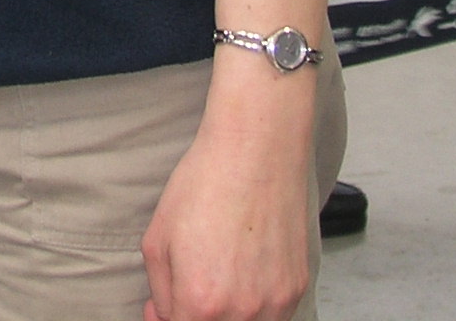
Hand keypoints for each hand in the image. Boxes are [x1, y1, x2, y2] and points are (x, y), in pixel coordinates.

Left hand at [141, 105, 315, 320]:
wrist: (257, 151)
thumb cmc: (204, 186)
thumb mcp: (157, 238)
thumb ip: (159, 292)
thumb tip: (162, 317)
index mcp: (200, 302)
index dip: (164, 319)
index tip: (161, 306)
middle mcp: (243, 312)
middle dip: (195, 314)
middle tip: (189, 285)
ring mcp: (275, 303)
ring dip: (227, 313)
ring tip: (219, 272)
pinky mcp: (298, 287)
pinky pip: (273, 314)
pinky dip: (255, 304)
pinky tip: (244, 268)